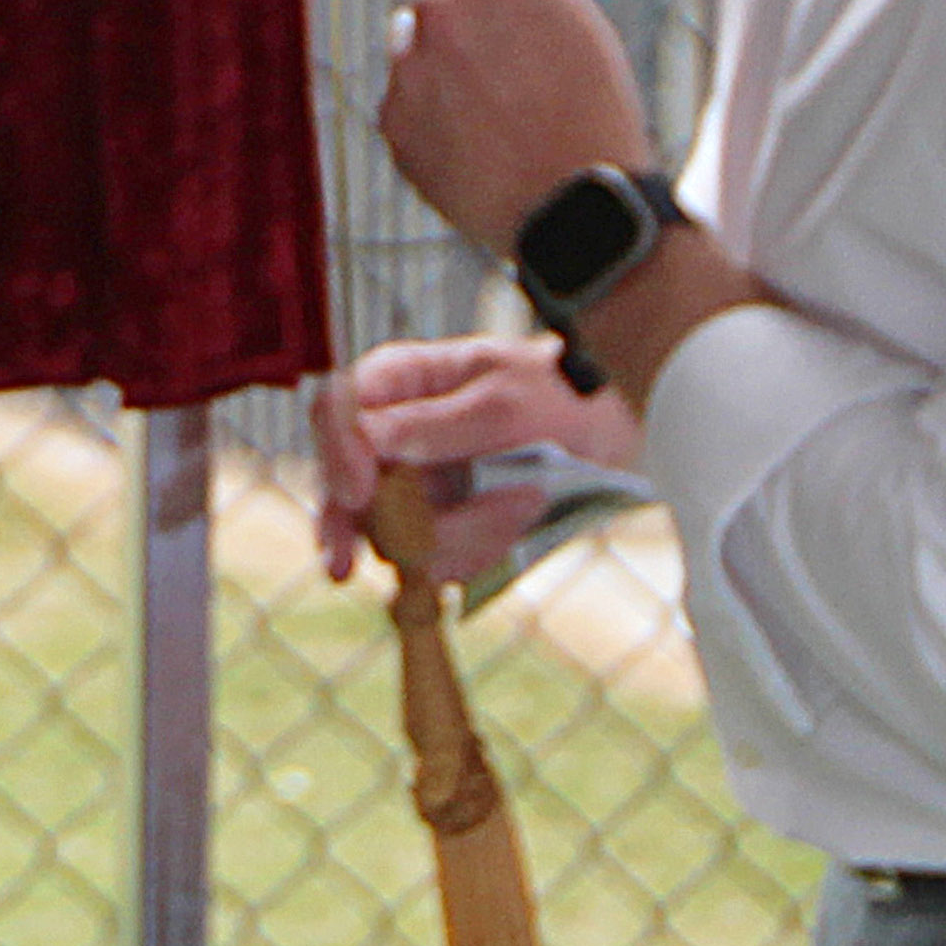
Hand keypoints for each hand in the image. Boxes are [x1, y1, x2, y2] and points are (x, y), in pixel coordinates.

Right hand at [312, 332, 648, 584]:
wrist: (611, 426)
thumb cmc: (560, 392)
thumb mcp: (502, 403)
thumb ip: (432, 423)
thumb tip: (364, 437)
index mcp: (399, 381)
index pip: (333, 411)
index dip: (334, 455)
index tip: (358, 493)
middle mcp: (396, 434)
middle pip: (344, 490)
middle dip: (372, 526)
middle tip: (359, 564)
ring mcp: (416, 484)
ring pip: (394, 535)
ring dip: (459, 536)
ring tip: (524, 507)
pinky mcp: (443, 525)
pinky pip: (437, 559)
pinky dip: (478, 551)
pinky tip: (520, 521)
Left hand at [377, 0, 656, 255]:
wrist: (577, 210)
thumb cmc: (597, 109)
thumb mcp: (584, 24)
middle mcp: (440, 5)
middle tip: (481, 2)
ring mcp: (410, 63)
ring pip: (410, 28)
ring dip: (441, 41)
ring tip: (499, 92)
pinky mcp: (395, 119)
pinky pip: (406, 91)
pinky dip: (432, 103)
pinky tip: (480, 135)